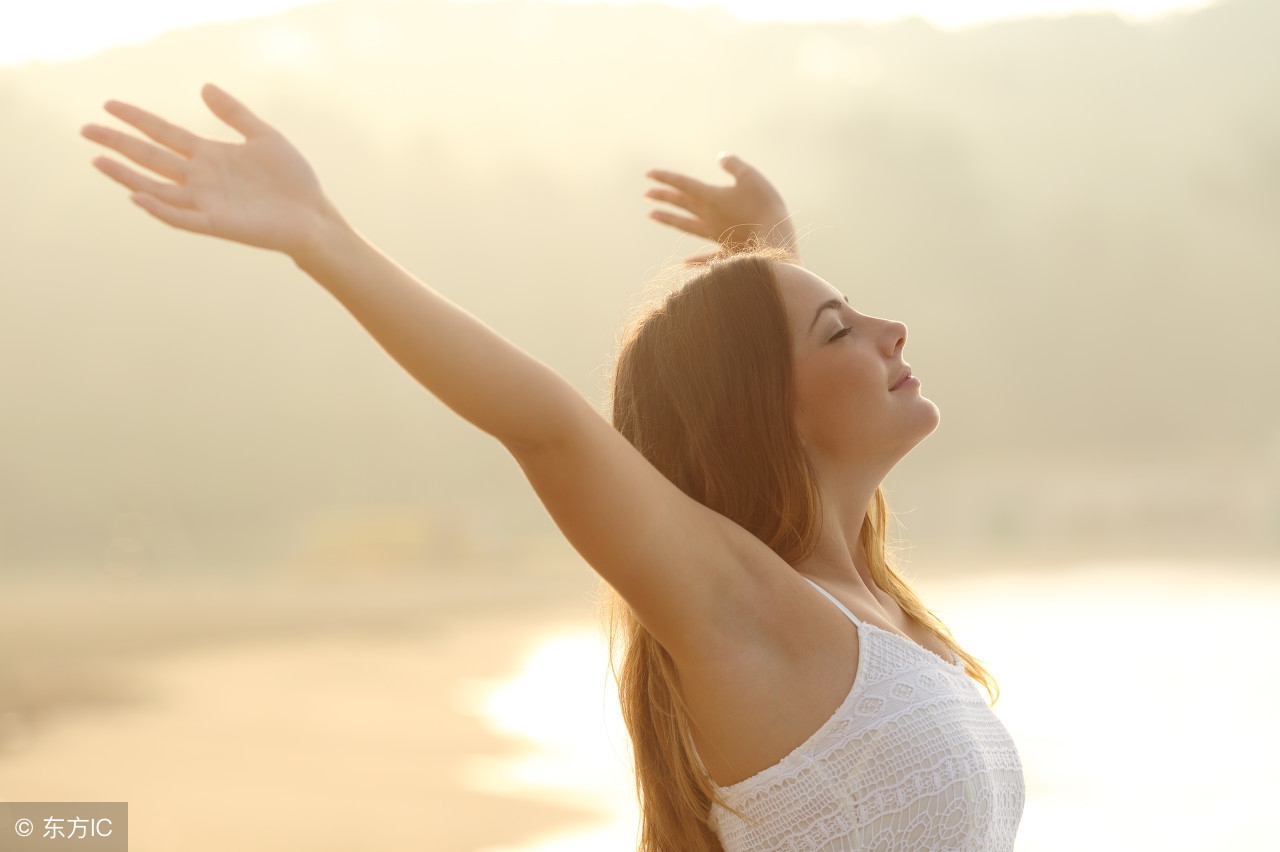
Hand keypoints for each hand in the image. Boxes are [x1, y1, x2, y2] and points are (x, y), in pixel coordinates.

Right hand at [80, 84, 339, 260]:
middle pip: (151, 158)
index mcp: (210, 156)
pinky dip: (160, 209)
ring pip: (157, 188)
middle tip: (85, 129)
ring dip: (127, 176)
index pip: (164, 134)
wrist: (313, 216)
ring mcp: (206, 203)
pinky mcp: (218, 224)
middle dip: (119, 143)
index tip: (109, 105)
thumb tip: (204, 86)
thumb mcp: (264, 137)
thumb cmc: (292, 180)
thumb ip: (234, 114)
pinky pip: (183, 218)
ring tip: (98, 160)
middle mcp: (201, 179)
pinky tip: (138, 197)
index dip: (137, 119)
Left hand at [644, 153, 796, 263]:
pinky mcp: (727, 251)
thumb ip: (734, 166)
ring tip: (651, 216)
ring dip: (668, 220)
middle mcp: (709, 216)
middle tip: (646, 194)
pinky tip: (684, 263)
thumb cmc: (764, 206)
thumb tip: (721, 157)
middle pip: (681, 204)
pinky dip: (696, 260)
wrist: (775, 242)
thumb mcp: (751, 177)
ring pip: (686, 225)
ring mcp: (715, 235)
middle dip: (663, 197)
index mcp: (712, 197)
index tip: (648, 174)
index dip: (666, 177)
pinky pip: (707, 256)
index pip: (684, 184)